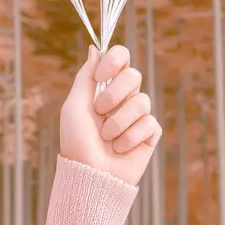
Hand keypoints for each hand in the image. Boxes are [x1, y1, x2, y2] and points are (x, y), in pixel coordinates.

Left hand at [60, 44, 161, 186]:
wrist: (89, 176)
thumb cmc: (77, 141)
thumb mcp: (74, 106)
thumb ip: (86, 77)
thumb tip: (94, 49)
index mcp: (105, 87)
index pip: (121, 57)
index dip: (114, 60)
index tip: (100, 76)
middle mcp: (124, 98)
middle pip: (134, 75)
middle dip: (114, 94)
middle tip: (100, 112)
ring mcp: (138, 116)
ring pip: (142, 102)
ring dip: (119, 122)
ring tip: (107, 138)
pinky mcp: (150, 134)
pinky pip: (150, 124)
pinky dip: (131, 137)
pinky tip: (121, 148)